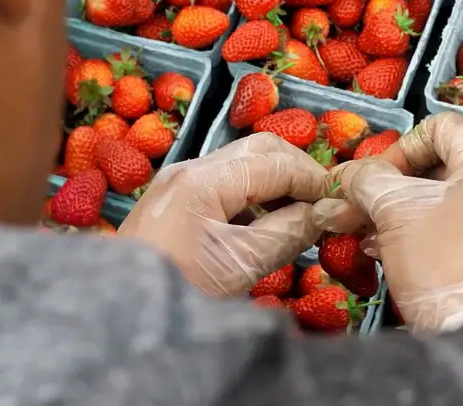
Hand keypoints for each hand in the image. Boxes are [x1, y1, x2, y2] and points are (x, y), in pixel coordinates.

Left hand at [119, 133, 327, 296]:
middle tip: (325, 203)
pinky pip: (225, 183)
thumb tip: (327, 213)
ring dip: (278, 181)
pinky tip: (270, 222)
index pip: (276, 162)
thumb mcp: (241, 265)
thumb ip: (288, 233)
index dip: (315, 179)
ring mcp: (179, 181)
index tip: (343, 202)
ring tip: (303, 215)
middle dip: (298, 171)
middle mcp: (191, 168)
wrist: (119, 312)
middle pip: (260, 150)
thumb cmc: (179, 288)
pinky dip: (255, 194)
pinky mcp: (175, 200)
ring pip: (243, 163)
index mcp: (205, 179)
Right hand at [312, 113, 462, 332]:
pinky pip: (456, 222)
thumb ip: (366, 179)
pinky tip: (383, 247)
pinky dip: (420, 227)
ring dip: (398, 208)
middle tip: (356, 205)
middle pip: (440, 163)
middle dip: (390, 184)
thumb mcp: (393, 210)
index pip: (440, 127)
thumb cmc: (438, 260)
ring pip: (443, 197)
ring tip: (362, 231)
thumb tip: (345, 175)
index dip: (398, 147)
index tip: (373, 179)